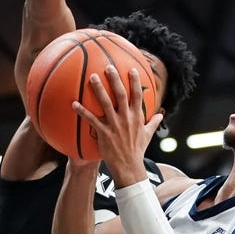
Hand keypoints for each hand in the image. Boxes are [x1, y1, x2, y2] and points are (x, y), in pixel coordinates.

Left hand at [71, 66, 161, 186]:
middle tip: (108, 67)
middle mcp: (126, 118)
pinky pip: (92, 120)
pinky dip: (82, 111)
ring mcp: (115, 125)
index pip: (137, 95)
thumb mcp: (148, 135)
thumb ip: (153, 122)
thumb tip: (161, 115)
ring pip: (106, 104)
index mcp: (137, 117)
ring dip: (98, 90)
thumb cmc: (137, 150)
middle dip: (115, 80)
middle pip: (121, 95)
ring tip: (91, 78)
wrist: (129, 166)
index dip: (135, 82)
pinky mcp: (104, 133)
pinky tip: (74, 103)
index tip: (131, 69)